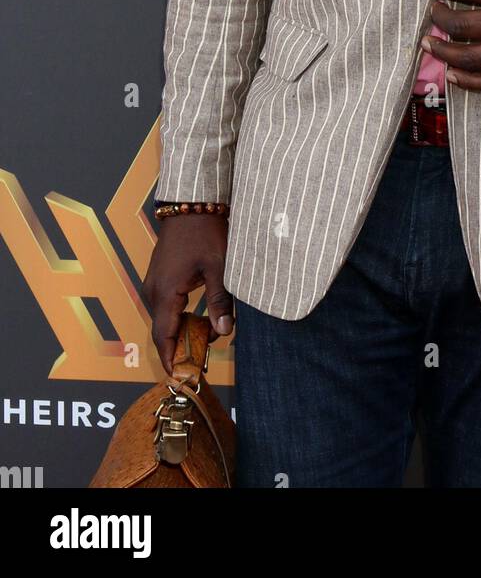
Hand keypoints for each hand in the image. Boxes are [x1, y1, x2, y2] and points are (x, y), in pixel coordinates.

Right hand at [142, 214, 234, 375]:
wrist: (190, 203)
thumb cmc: (205, 232)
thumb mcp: (218, 268)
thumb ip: (220, 301)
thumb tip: (224, 331)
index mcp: (164, 293)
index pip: (163, 337)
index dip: (170, 360)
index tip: (179, 378)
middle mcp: (153, 291)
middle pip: (163, 331)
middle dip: (181, 348)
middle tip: (202, 361)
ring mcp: (154, 283)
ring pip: (165, 318)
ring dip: (183, 332)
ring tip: (208, 338)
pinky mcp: (159, 276)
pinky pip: (166, 305)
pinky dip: (180, 317)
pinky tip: (200, 317)